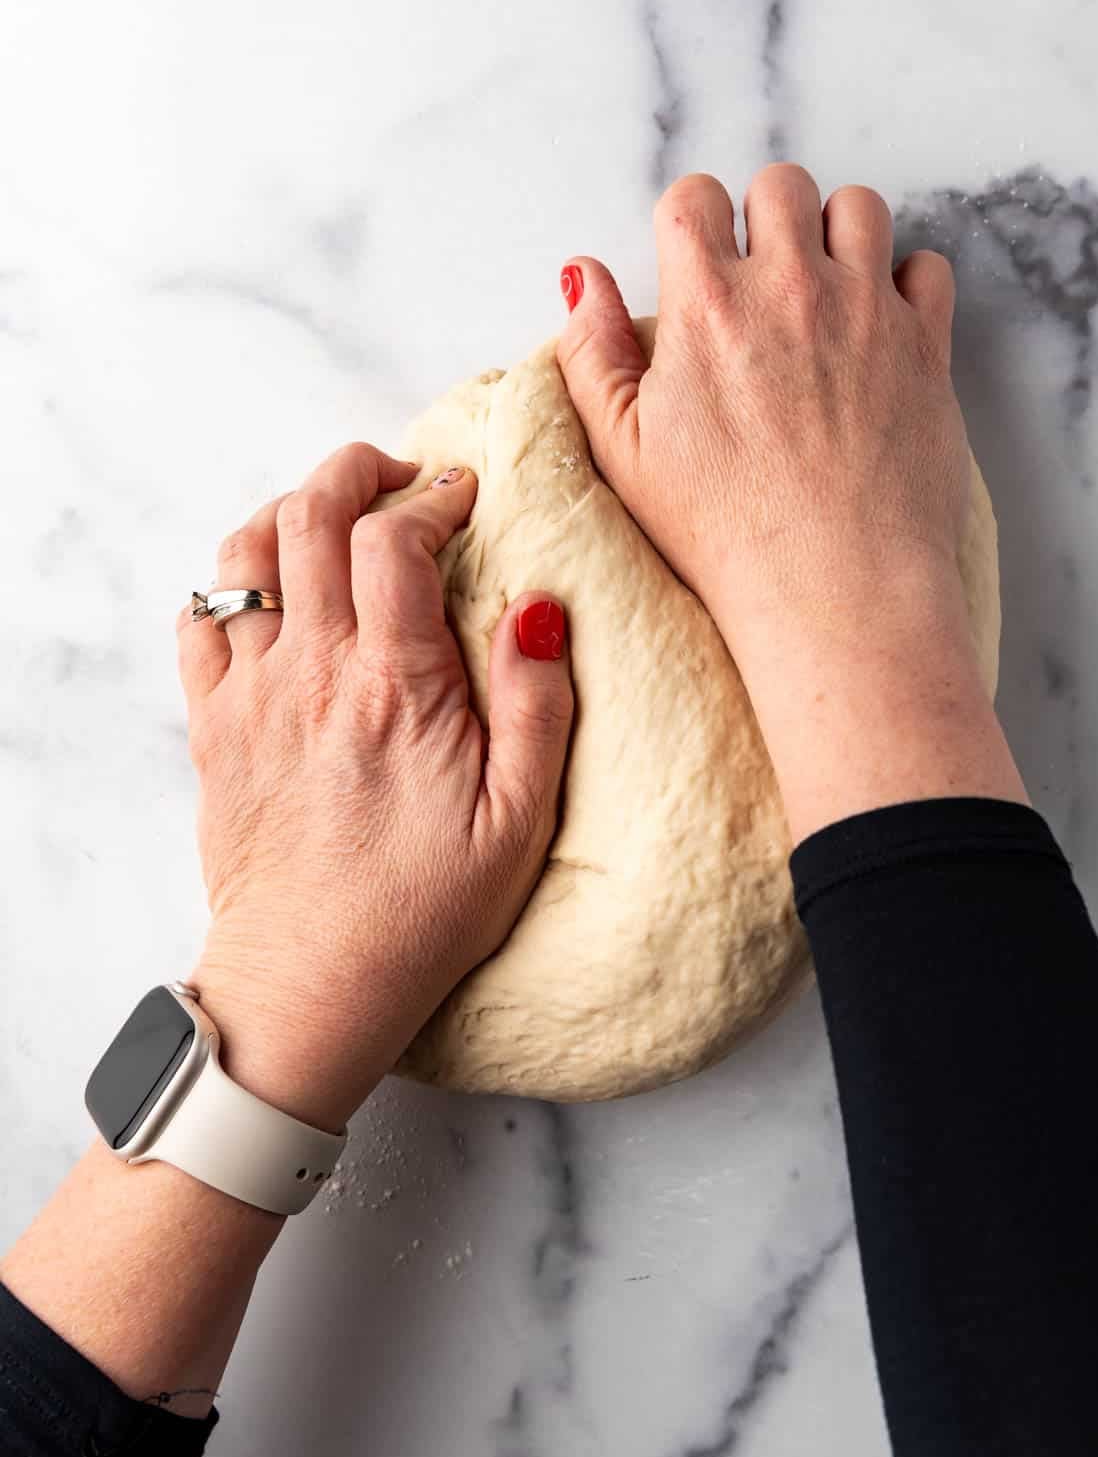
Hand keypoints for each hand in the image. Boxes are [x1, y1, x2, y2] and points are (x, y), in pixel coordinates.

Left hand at [178, 445, 572, 1130]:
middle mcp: (313, 673)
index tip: (465, 498)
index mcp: (396, 686)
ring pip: (246, 552)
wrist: (311, 984)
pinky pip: (200, 620)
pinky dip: (231, 582)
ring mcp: (252, 696)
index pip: (394, 536)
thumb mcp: (521, 821)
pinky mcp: (214, 729)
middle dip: (358, 471)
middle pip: (310, 514)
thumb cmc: (424, 913)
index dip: (434, 496)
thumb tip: (538, 607)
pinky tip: (270, 594)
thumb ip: (537, 704)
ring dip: (290, 510)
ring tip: (333, 518)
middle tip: (401, 478)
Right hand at [557, 164, 1025, 837]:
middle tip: (762, 284)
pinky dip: (905, 283)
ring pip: (859, 206)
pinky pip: (927, 266)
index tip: (697, 271)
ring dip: (837, 236)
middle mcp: (791, 287)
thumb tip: (584, 277)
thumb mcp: (624, 453)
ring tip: (823, 294)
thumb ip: (593, 353)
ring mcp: (867, 309)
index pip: (693, 198)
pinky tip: (880, 328)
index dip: (689, 228)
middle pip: (780, 184)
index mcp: (708, 306)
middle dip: (764, 220)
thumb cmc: (725, 534)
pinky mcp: (927, 345)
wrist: (836, 588)